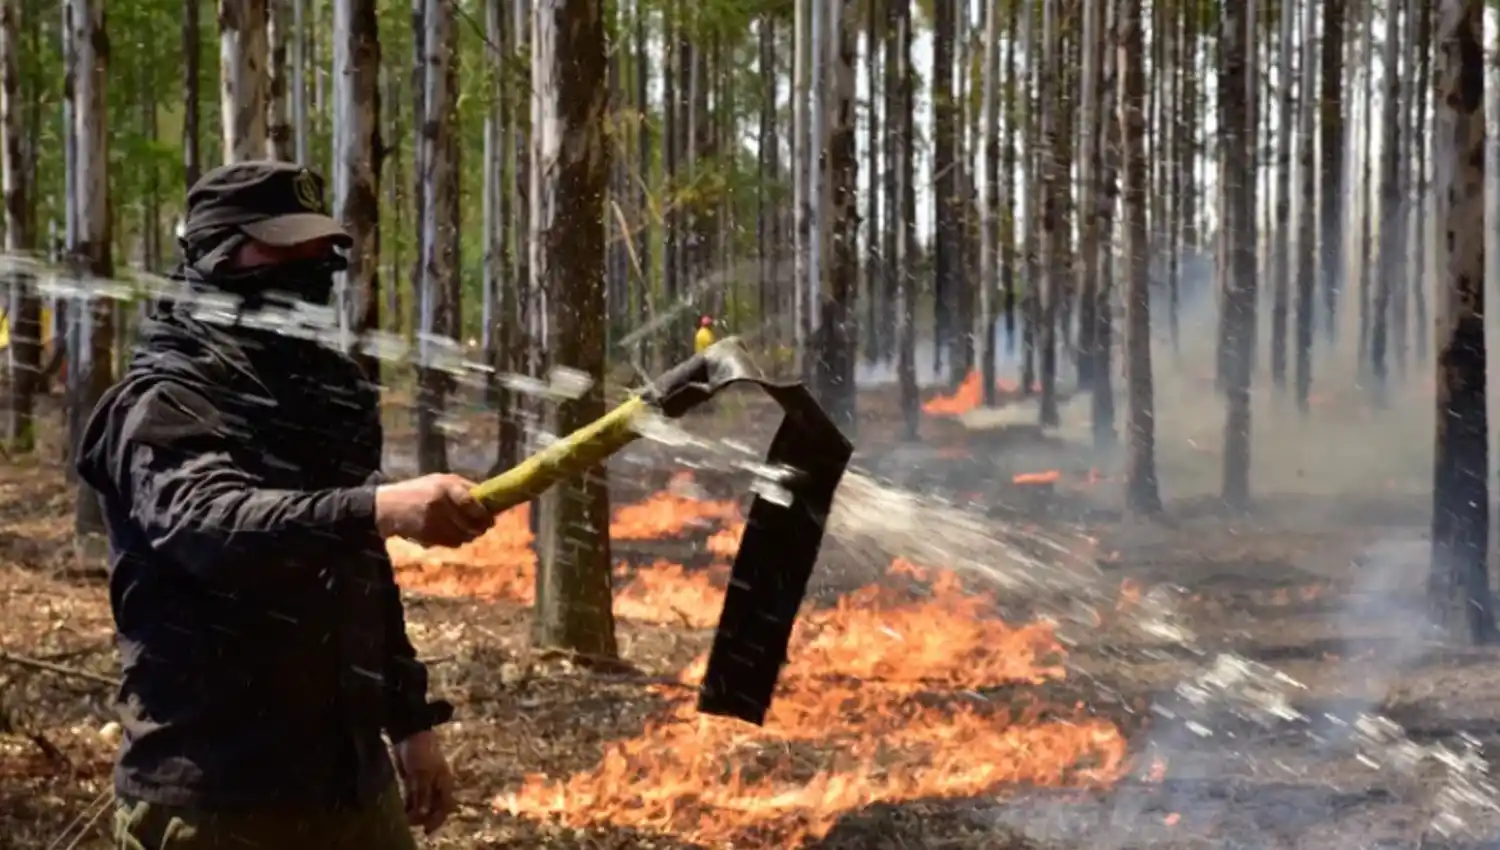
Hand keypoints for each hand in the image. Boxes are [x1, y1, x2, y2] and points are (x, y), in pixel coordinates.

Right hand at [374, 473, 491, 547]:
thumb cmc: (418, 490)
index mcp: (445, 486)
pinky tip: (452, 534)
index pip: (471, 503)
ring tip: (468, 530)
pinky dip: (456, 541)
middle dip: (480, 528)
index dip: (484, 514)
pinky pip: (451, 543)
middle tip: (484, 527)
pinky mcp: (427, 536)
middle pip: (469, 523)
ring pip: (462, 536)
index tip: (491, 517)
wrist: (387, 507)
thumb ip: (464, 487)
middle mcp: (439, 503)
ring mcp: (432, 521)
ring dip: (469, 536)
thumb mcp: (440, 480)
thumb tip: (489, 498)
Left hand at [392, 729, 455, 834]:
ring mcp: (424, 783)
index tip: (427, 830)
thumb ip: (422, 794)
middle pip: (433, 808)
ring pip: (421, 805)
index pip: (445, 807)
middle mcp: (436, 785)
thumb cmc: (421, 752)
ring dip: (414, 813)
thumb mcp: (422, 774)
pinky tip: (401, 810)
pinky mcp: (411, 781)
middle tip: (412, 824)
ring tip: (404, 819)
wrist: (409, 733)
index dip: (437, 820)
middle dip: (424, 818)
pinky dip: (407, 806)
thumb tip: (422, 813)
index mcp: (444, 783)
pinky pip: (411, 798)